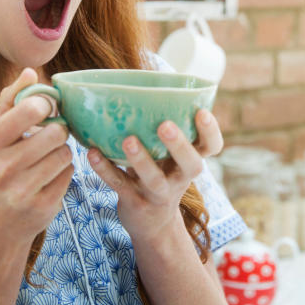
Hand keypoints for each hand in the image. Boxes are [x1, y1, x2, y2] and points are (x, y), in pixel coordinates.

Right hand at [0, 68, 73, 245]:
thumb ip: (9, 102)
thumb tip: (30, 71)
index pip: (30, 109)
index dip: (47, 105)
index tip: (47, 109)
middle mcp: (0, 169)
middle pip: (56, 132)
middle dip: (57, 131)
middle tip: (50, 136)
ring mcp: (22, 191)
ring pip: (65, 153)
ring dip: (62, 152)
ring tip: (47, 158)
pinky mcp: (43, 207)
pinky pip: (69, 174)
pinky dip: (64, 172)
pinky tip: (48, 178)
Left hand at [87, 109, 223, 242]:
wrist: (152, 224)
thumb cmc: (160, 173)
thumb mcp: (170, 155)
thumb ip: (164, 127)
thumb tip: (145, 79)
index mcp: (191, 161)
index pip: (212, 147)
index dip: (211, 131)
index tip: (202, 112)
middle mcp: (180, 178)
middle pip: (190, 164)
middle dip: (179, 145)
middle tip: (165, 125)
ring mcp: (158, 193)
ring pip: (154, 179)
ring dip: (141, 159)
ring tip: (128, 139)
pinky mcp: (135, 203)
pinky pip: (120, 185)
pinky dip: (105, 169)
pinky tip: (91, 153)